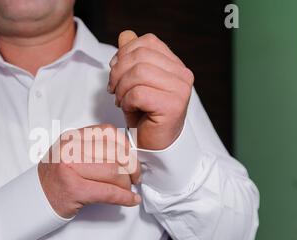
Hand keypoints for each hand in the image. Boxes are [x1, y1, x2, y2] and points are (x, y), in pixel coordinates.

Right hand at [38, 124, 140, 218]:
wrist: (35, 198)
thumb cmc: (56, 178)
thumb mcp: (70, 153)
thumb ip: (93, 148)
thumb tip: (127, 153)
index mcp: (71, 138)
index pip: (108, 133)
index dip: (126, 146)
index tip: (132, 158)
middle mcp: (69, 150)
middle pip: (114, 153)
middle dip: (131, 167)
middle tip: (135, 177)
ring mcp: (70, 169)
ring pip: (113, 172)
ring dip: (127, 184)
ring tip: (128, 190)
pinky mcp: (74, 189)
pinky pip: (108, 192)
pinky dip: (124, 197)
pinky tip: (131, 200)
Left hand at [108, 31, 194, 149]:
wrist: (155, 146)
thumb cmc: (144, 115)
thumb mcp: (134, 82)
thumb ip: (132, 58)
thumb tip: (126, 35)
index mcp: (175, 65)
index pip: (146, 42)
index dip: (124, 54)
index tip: (115, 74)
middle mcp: (183, 74)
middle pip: (140, 55)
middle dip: (118, 72)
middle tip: (114, 90)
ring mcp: (180, 90)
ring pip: (138, 72)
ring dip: (121, 88)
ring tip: (121, 101)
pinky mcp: (173, 106)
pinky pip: (139, 93)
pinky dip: (127, 101)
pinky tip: (129, 109)